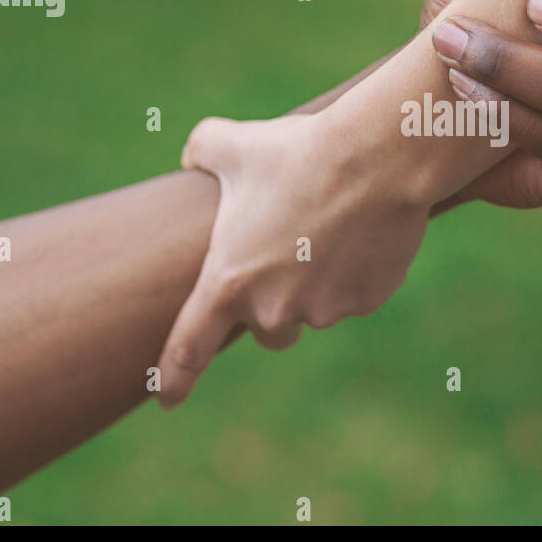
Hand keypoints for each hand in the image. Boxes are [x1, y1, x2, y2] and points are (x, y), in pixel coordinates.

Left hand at [155, 113, 427, 405]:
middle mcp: (273, 309)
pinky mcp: (366, 301)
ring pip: (314, 310)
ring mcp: (324, 310)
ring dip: (317, 284)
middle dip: (274, 303)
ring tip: (331, 227)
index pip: (189, 347)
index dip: (173, 377)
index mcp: (228, 282)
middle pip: (267, 329)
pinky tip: (363, 230)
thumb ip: (202, 150)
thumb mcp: (234, 143)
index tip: (165, 398)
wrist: (377, 159)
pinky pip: (355, 294)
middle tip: (288, 252)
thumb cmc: (297, 151)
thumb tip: (193, 156)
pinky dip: (355, 271)